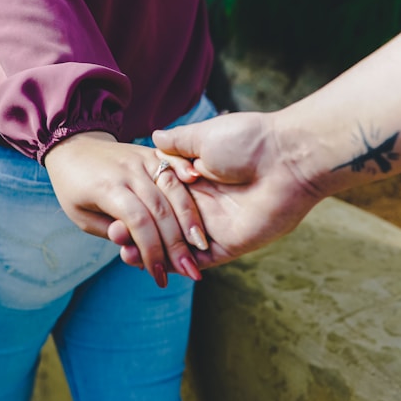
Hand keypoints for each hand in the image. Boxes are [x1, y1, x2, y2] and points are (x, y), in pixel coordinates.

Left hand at [44, 131, 206, 285]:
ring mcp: (143, 159)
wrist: (75, 146)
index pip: (138, 221)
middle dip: (176, 244)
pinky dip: (191, 188)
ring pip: (174, 190)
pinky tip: (201, 204)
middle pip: (161, 209)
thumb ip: (109, 229)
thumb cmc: (75, 188)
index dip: (151, 250)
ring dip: (190, 222)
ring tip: (201, 247)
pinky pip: (177, 168)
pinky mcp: (153, 153)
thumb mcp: (81, 215)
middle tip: (190, 272)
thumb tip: (133, 245)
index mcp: (107, 187)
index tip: (160, 275)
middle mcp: (128, 171)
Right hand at [112, 112, 323, 268]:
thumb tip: (155, 136)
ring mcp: (217, 227)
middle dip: (137, 232)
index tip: (112, 209)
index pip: (161, 199)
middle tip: (113, 233)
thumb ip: (178, 143)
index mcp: (197, 180)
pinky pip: (199, 261)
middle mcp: (205, 205)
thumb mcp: (204, 137)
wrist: (288, 156)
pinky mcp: (231, 245)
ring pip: (178, 247)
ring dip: (151, 252)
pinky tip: (152, 263)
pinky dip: (176, 265)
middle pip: (165, 226)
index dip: (137, 206)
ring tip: (124, 252)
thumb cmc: (249, 140)